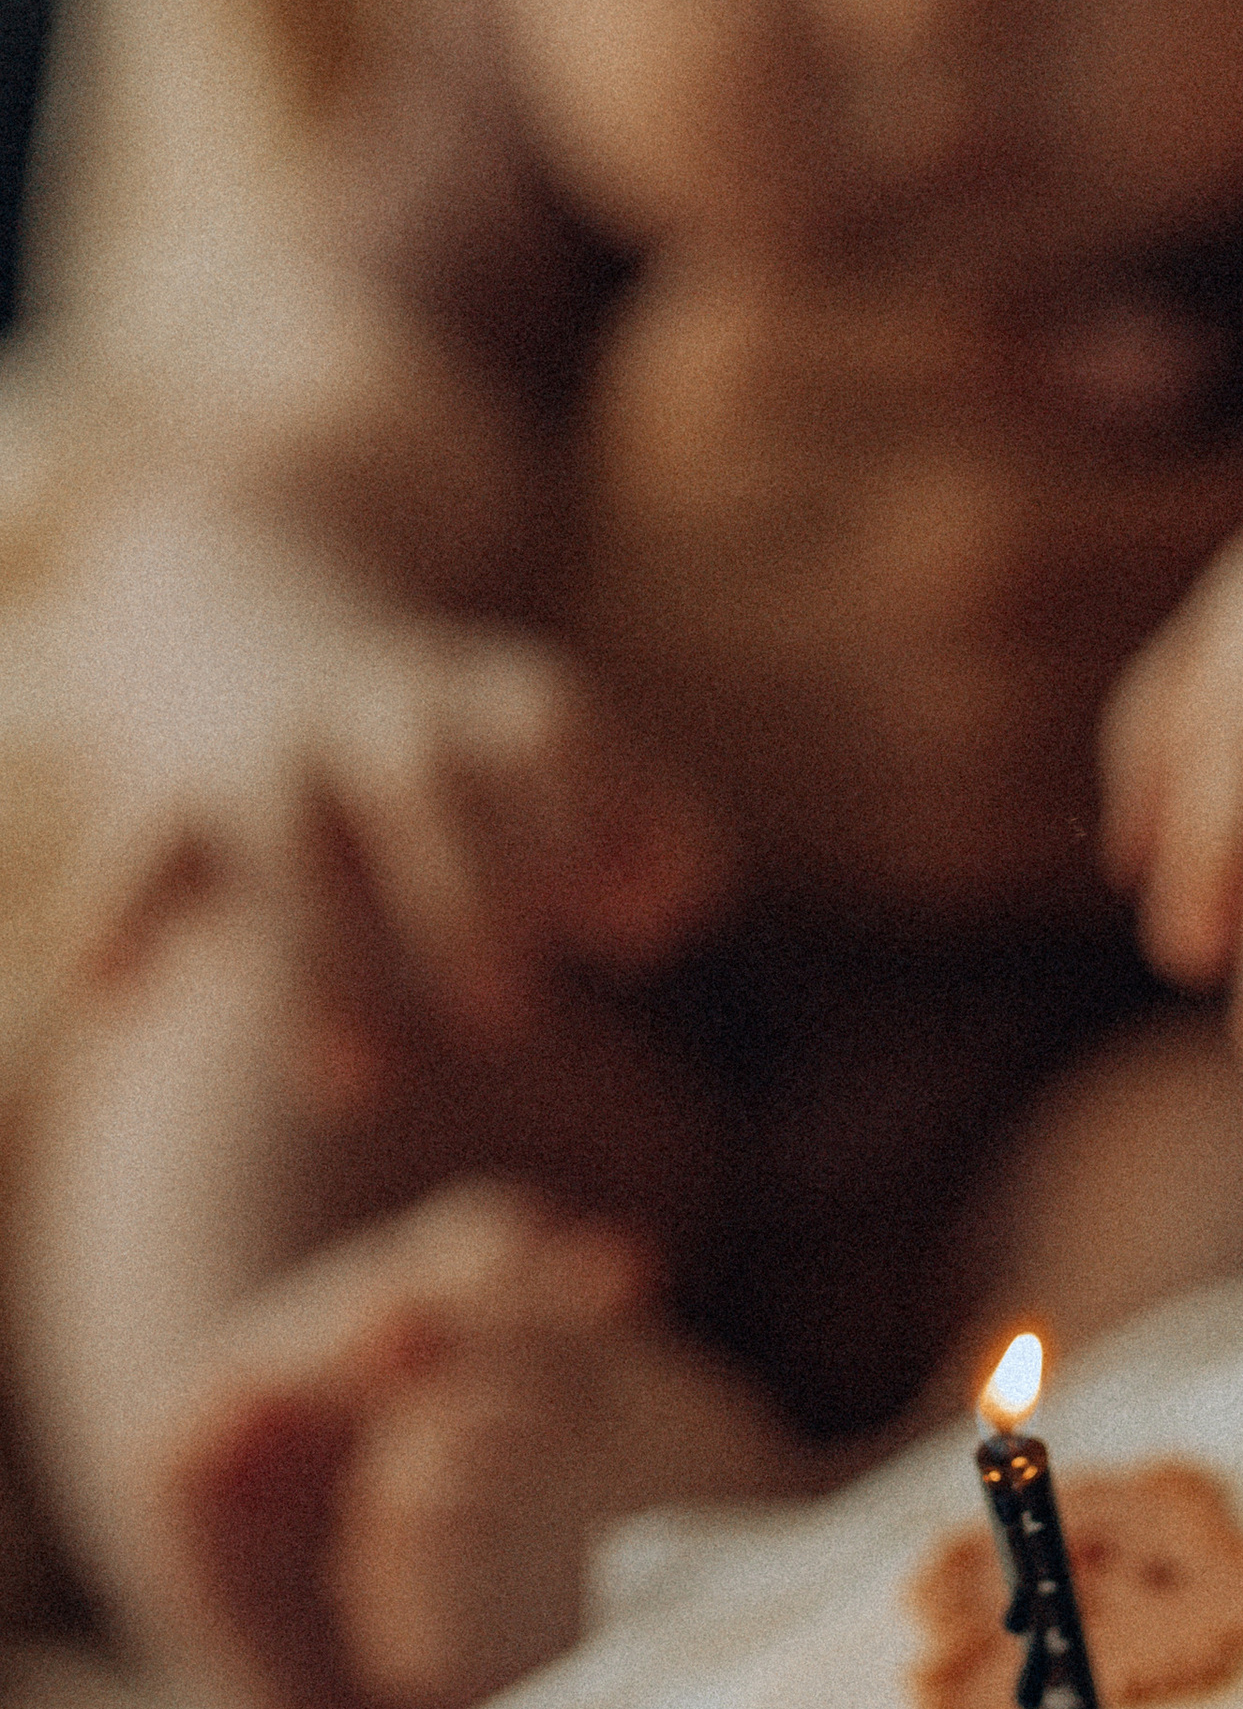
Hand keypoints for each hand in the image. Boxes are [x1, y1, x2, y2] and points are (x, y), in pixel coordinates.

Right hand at [60, 499, 730, 1095]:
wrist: (262, 617)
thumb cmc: (470, 752)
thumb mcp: (570, 766)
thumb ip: (660, 838)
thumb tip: (659, 920)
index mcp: (500, 700)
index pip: (554, 733)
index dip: (592, 815)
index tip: (621, 941)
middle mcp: (386, 711)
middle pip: (427, 778)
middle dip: (465, 890)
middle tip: (507, 1017)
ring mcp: (276, 748)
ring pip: (289, 841)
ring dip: (319, 961)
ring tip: (355, 1091)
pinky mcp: (179, 792)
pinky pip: (144, 850)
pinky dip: (122, 912)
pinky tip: (118, 998)